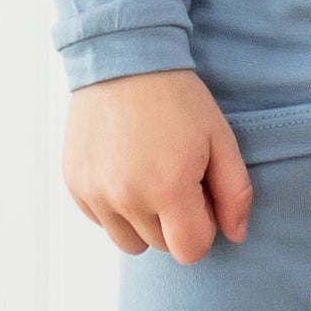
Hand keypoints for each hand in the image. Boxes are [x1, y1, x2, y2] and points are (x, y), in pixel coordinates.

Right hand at [63, 70, 253, 260]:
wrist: (124, 60)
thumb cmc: (178, 99)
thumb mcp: (220, 140)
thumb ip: (234, 193)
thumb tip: (235, 235)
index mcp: (168, 190)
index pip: (191, 251)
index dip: (203, 226)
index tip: (201, 194)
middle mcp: (126, 198)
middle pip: (161, 246)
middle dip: (175, 222)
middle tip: (177, 177)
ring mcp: (95, 193)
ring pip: (128, 242)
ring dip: (144, 221)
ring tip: (150, 178)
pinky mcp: (75, 184)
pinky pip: (101, 220)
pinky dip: (116, 207)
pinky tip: (126, 169)